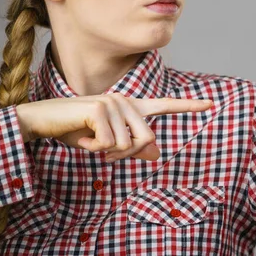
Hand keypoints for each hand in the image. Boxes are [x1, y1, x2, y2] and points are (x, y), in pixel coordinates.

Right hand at [15, 94, 212, 161]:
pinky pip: (109, 144)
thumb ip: (132, 149)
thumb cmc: (77, 131)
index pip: (165, 106)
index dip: (189, 106)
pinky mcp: (101, 108)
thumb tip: (157, 154)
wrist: (44, 121)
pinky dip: (95, 148)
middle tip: (105, 152)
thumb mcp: (107, 144)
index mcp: (131, 108)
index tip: (211, 104)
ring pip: (128, 144)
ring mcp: (115, 102)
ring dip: (108, 152)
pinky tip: (83, 135)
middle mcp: (127, 101)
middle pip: (147, 138)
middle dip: (126, 153)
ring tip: (91, 140)